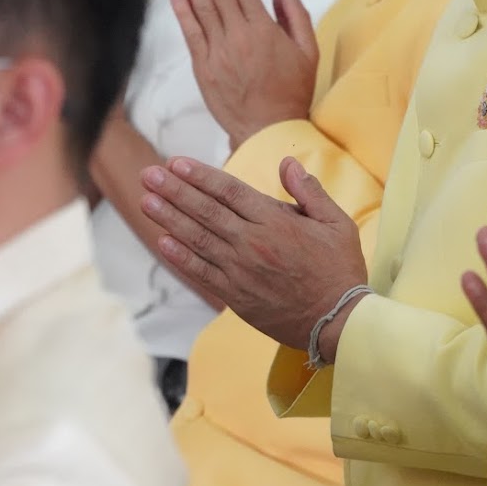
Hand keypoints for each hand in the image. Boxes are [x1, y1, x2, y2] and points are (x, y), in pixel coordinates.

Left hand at [140, 154, 366, 351]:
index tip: (176, 162)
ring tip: (146, 200)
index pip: (230, 191)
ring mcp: (241, 271)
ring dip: (169, 218)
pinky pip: (201, 273)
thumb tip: (287, 163)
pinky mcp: (235, 296)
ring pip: (198, 239)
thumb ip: (309, 191)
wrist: (338, 322)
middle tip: (148, 174)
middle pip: (206, 211)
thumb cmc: (340, 270)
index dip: (200, 175)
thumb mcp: (337, 223)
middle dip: (174, 190)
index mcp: (276, 223)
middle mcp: (253, 244)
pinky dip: (180, 257)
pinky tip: (162, 241)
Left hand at [171, 0, 318, 146]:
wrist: (269, 131)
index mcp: (264, 31)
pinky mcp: (204, 69)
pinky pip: (190, 35)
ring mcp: (218, 53)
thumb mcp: (308, 51)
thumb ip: (295, 14)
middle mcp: (238, 38)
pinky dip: (182, 12)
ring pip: (201, 8)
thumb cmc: (293, 91)